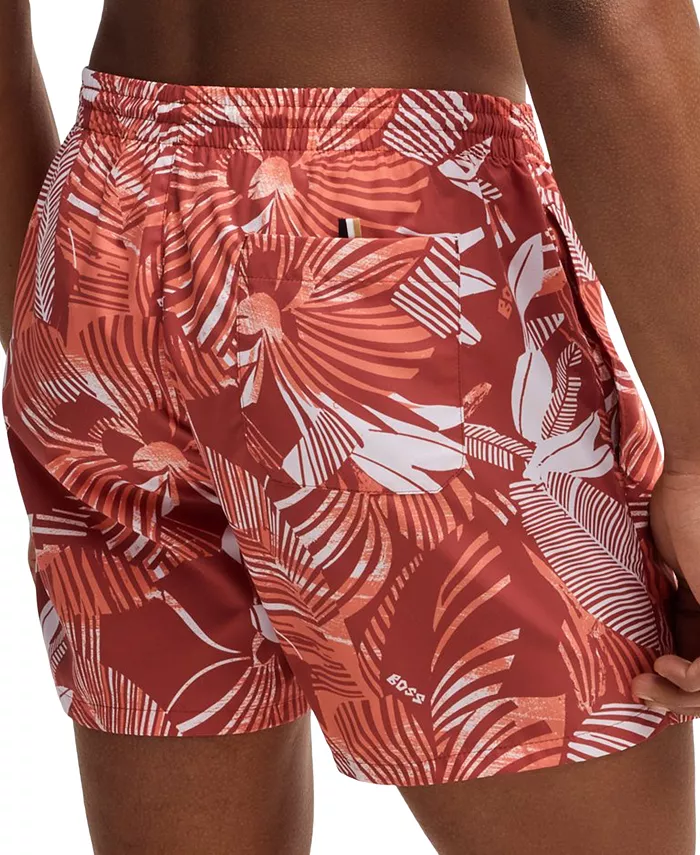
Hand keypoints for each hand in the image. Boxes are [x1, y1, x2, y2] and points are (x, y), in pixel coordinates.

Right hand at [631, 459, 699, 714]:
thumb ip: (671, 607)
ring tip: (648, 679)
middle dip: (677, 702)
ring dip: (679, 697)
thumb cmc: (679, 513)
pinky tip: (664, 662)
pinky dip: (689, 679)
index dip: (679, 689)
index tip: (642, 679)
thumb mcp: (671, 574)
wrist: (690, 479)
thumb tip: (650, 642)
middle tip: (641, 690)